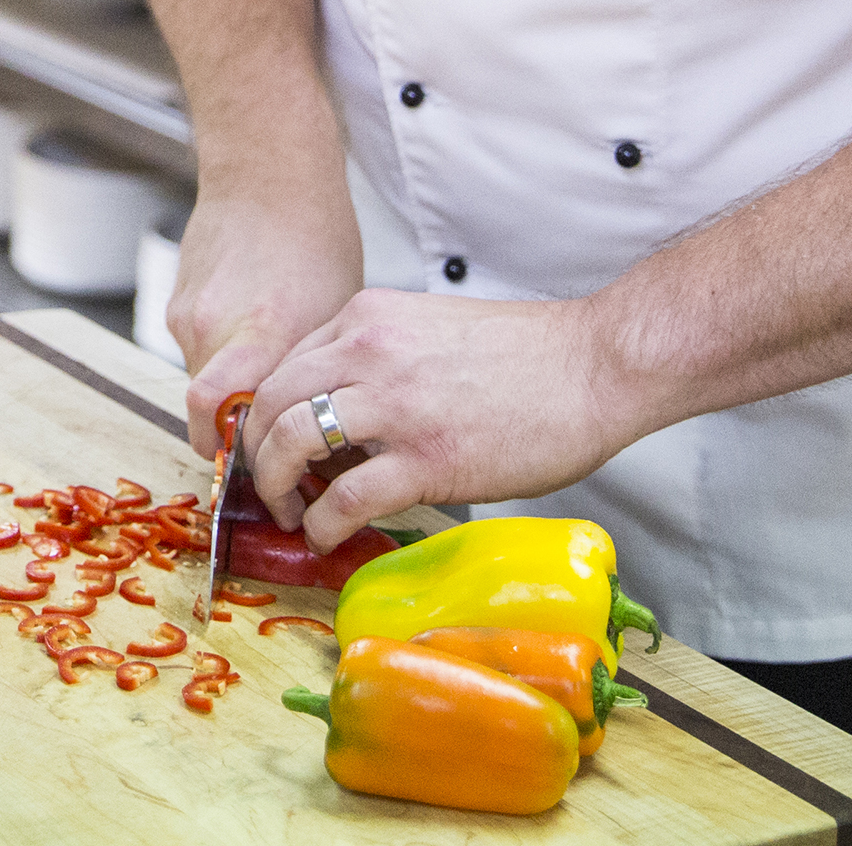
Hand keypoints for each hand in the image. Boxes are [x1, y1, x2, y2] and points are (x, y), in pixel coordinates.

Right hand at [167, 179, 361, 453]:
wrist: (267, 177)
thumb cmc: (316, 240)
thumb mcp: (334, 316)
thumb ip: (311, 377)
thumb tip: (320, 437)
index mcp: (262, 330)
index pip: (217, 415)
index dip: (234, 454)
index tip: (264, 473)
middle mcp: (213, 326)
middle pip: (208, 412)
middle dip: (236, 433)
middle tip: (274, 441)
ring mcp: (187, 315)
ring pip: (201, 383)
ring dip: (231, 393)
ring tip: (270, 373)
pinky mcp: (175, 304)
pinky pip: (197, 351)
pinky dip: (222, 358)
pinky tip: (252, 336)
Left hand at [244, 289, 648, 549]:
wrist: (595, 366)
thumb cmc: (527, 356)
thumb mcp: (430, 332)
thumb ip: (377, 361)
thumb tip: (339, 419)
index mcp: (368, 317)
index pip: (284, 364)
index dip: (266, 414)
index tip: (269, 446)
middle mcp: (368, 351)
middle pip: (271, 403)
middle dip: (256, 452)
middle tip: (267, 487)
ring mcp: (394, 405)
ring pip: (290, 444)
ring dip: (276, 488)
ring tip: (290, 514)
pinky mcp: (425, 460)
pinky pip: (344, 498)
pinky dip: (323, 523)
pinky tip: (328, 535)